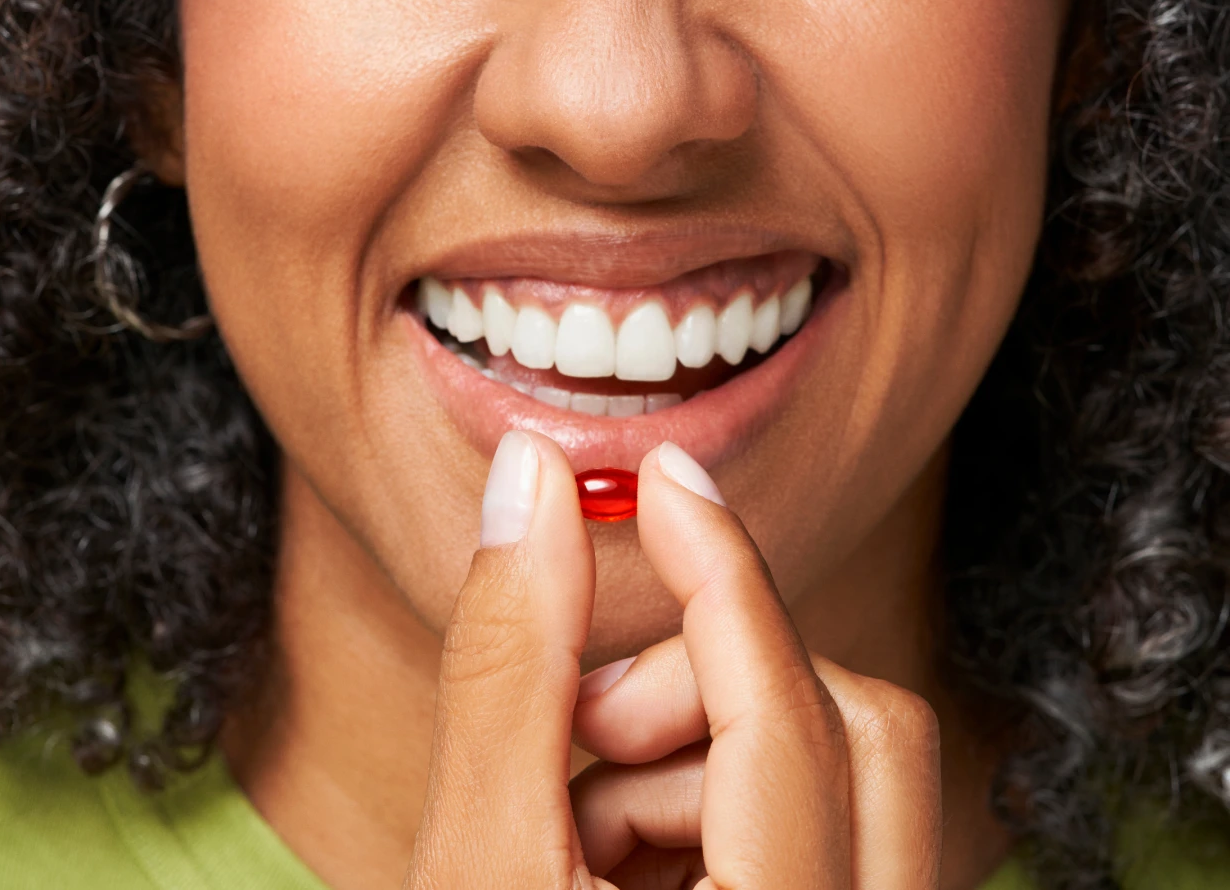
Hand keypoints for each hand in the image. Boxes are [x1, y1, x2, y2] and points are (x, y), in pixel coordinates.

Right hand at [403, 430, 941, 889]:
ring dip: (691, 754)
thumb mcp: (479, 861)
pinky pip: (815, 817)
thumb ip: (510, 664)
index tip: (657, 476)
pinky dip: (707, 802)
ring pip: (836, 767)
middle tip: (584, 734)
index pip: (785, 708)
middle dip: (701, 690)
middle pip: (847, 726)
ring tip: (574, 823)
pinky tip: (611, 856)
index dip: (717, 566)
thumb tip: (533, 485)